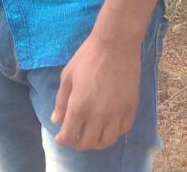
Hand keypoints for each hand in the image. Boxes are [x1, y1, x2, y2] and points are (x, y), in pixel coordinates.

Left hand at [50, 33, 140, 150]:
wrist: (116, 43)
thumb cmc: (88, 56)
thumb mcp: (68, 75)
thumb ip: (61, 100)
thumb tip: (56, 120)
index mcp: (80, 106)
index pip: (69, 136)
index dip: (62, 139)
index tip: (60, 135)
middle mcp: (99, 115)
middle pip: (87, 143)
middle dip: (77, 142)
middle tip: (74, 135)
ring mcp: (117, 113)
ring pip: (106, 142)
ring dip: (96, 142)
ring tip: (91, 133)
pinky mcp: (131, 108)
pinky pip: (123, 130)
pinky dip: (114, 132)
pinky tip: (108, 125)